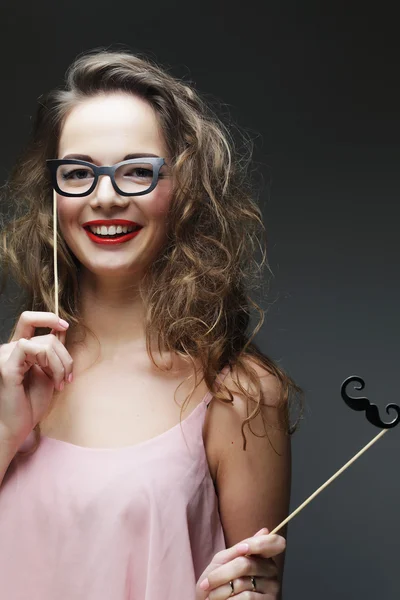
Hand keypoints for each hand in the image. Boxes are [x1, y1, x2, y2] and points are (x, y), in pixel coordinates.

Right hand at [0, 311, 73, 449]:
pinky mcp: (6, 367)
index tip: (65, 325)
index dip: (48, 317)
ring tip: (61, 382)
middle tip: (68, 376)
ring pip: (45, 342)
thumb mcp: (49, 372)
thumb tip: (62, 328)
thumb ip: (53, 351)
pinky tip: (54, 381)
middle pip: (46, 335)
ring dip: (62, 363)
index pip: (28, 320)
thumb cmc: (31, 403)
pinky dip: (52, 364)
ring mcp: (5, 356)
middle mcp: (8, 349)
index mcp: (17, 350)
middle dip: (65, 354)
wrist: (18, 427)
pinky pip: (34, 349)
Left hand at [196, 527, 284, 598]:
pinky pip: (246, 598)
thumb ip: (240, 548)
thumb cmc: (218, 581)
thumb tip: (265, 530)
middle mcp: (271, 571)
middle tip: (206, 583)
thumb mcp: (224, 560)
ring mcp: (272, 588)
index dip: (258, 544)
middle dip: (221, 575)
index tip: (240, 549)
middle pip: (246, 564)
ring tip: (211, 596)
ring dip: (220, 591)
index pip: (275, 543)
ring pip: (242, 583)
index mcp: (263, 556)